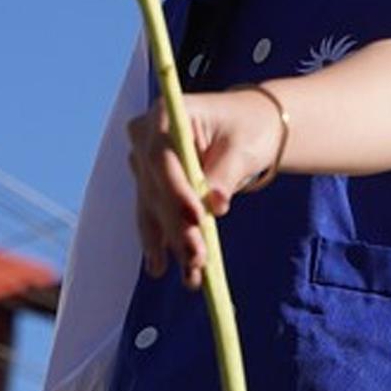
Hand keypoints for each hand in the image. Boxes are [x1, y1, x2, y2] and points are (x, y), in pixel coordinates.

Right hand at [127, 89, 283, 287]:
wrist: (244, 127)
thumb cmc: (246, 128)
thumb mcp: (242, 147)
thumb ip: (226, 174)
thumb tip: (216, 207)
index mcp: (165, 115)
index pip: (162, 157)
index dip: (175, 190)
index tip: (195, 217)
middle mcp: (145, 139)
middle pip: (156, 189)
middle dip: (178, 227)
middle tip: (198, 259)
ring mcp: (144, 165)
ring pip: (153, 209)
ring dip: (170, 243)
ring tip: (189, 275)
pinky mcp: (150, 187)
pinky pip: (154, 218)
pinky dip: (165, 243)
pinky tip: (162, 268)